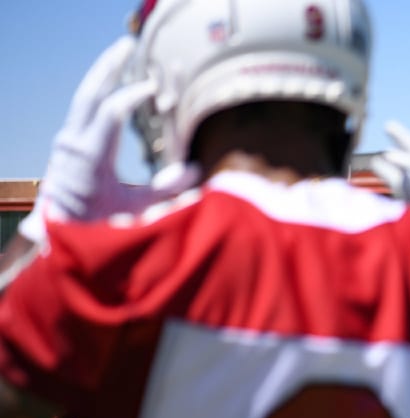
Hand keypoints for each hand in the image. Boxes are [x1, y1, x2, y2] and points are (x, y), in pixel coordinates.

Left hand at [19, 36, 196, 243]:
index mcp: (91, 157)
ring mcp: (68, 139)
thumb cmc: (103, 224)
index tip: (154, 88)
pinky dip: (98, 90)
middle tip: (128, 46)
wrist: (66, 233)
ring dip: (102, 74)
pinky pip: (82, 107)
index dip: (133, 95)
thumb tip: (197, 171)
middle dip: (110, 67)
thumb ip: (168, 189)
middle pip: (91, 93)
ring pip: (83, 96)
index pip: (112, 112)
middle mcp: (74, 142)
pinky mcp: (68, 141)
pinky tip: (112, 82)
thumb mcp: (137, 210)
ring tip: (121, 54)